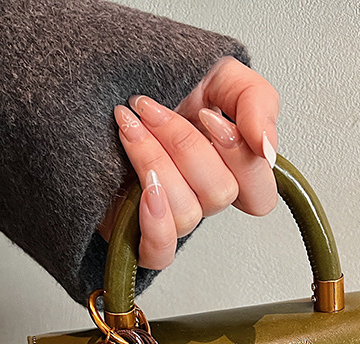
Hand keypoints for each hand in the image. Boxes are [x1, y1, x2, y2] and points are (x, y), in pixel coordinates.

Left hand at [99, 57, 279, 268]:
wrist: (92, 90)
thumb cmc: (157, 86)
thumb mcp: (218, 74)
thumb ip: (256, 101)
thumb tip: (267, 148)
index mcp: (230, 169)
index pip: (261, 193)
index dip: (241, 159)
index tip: (207, 115)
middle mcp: (204, 198)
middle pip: (220, 195)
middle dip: (183, 144)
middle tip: (148, 107)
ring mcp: (173, 219)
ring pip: (187, 214)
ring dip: (155, 163)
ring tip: (128, 126)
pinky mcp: (138, 236)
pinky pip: (159, 253)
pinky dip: (156, 224)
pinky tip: (144, 190)